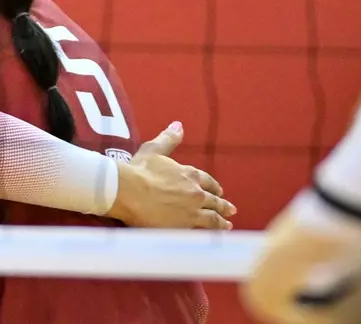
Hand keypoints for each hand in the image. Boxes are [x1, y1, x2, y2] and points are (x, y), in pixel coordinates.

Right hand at [108, 122, 235, 230]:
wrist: (129, 190)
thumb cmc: (139, 169)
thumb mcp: (154, 149)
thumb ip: (169, 138)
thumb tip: (179, 125)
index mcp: (189, 174)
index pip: (207, 181)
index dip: (213, 186)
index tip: (219, 190)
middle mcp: (195, 192)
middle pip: (213, 199)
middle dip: (222, 204)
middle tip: (231, 209)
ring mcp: (192, 210)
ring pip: (212, 216)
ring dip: (221, 220)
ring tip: (226, 225)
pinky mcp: (185, 226)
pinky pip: (203, 231)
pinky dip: (212, 233)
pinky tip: (214, 236)